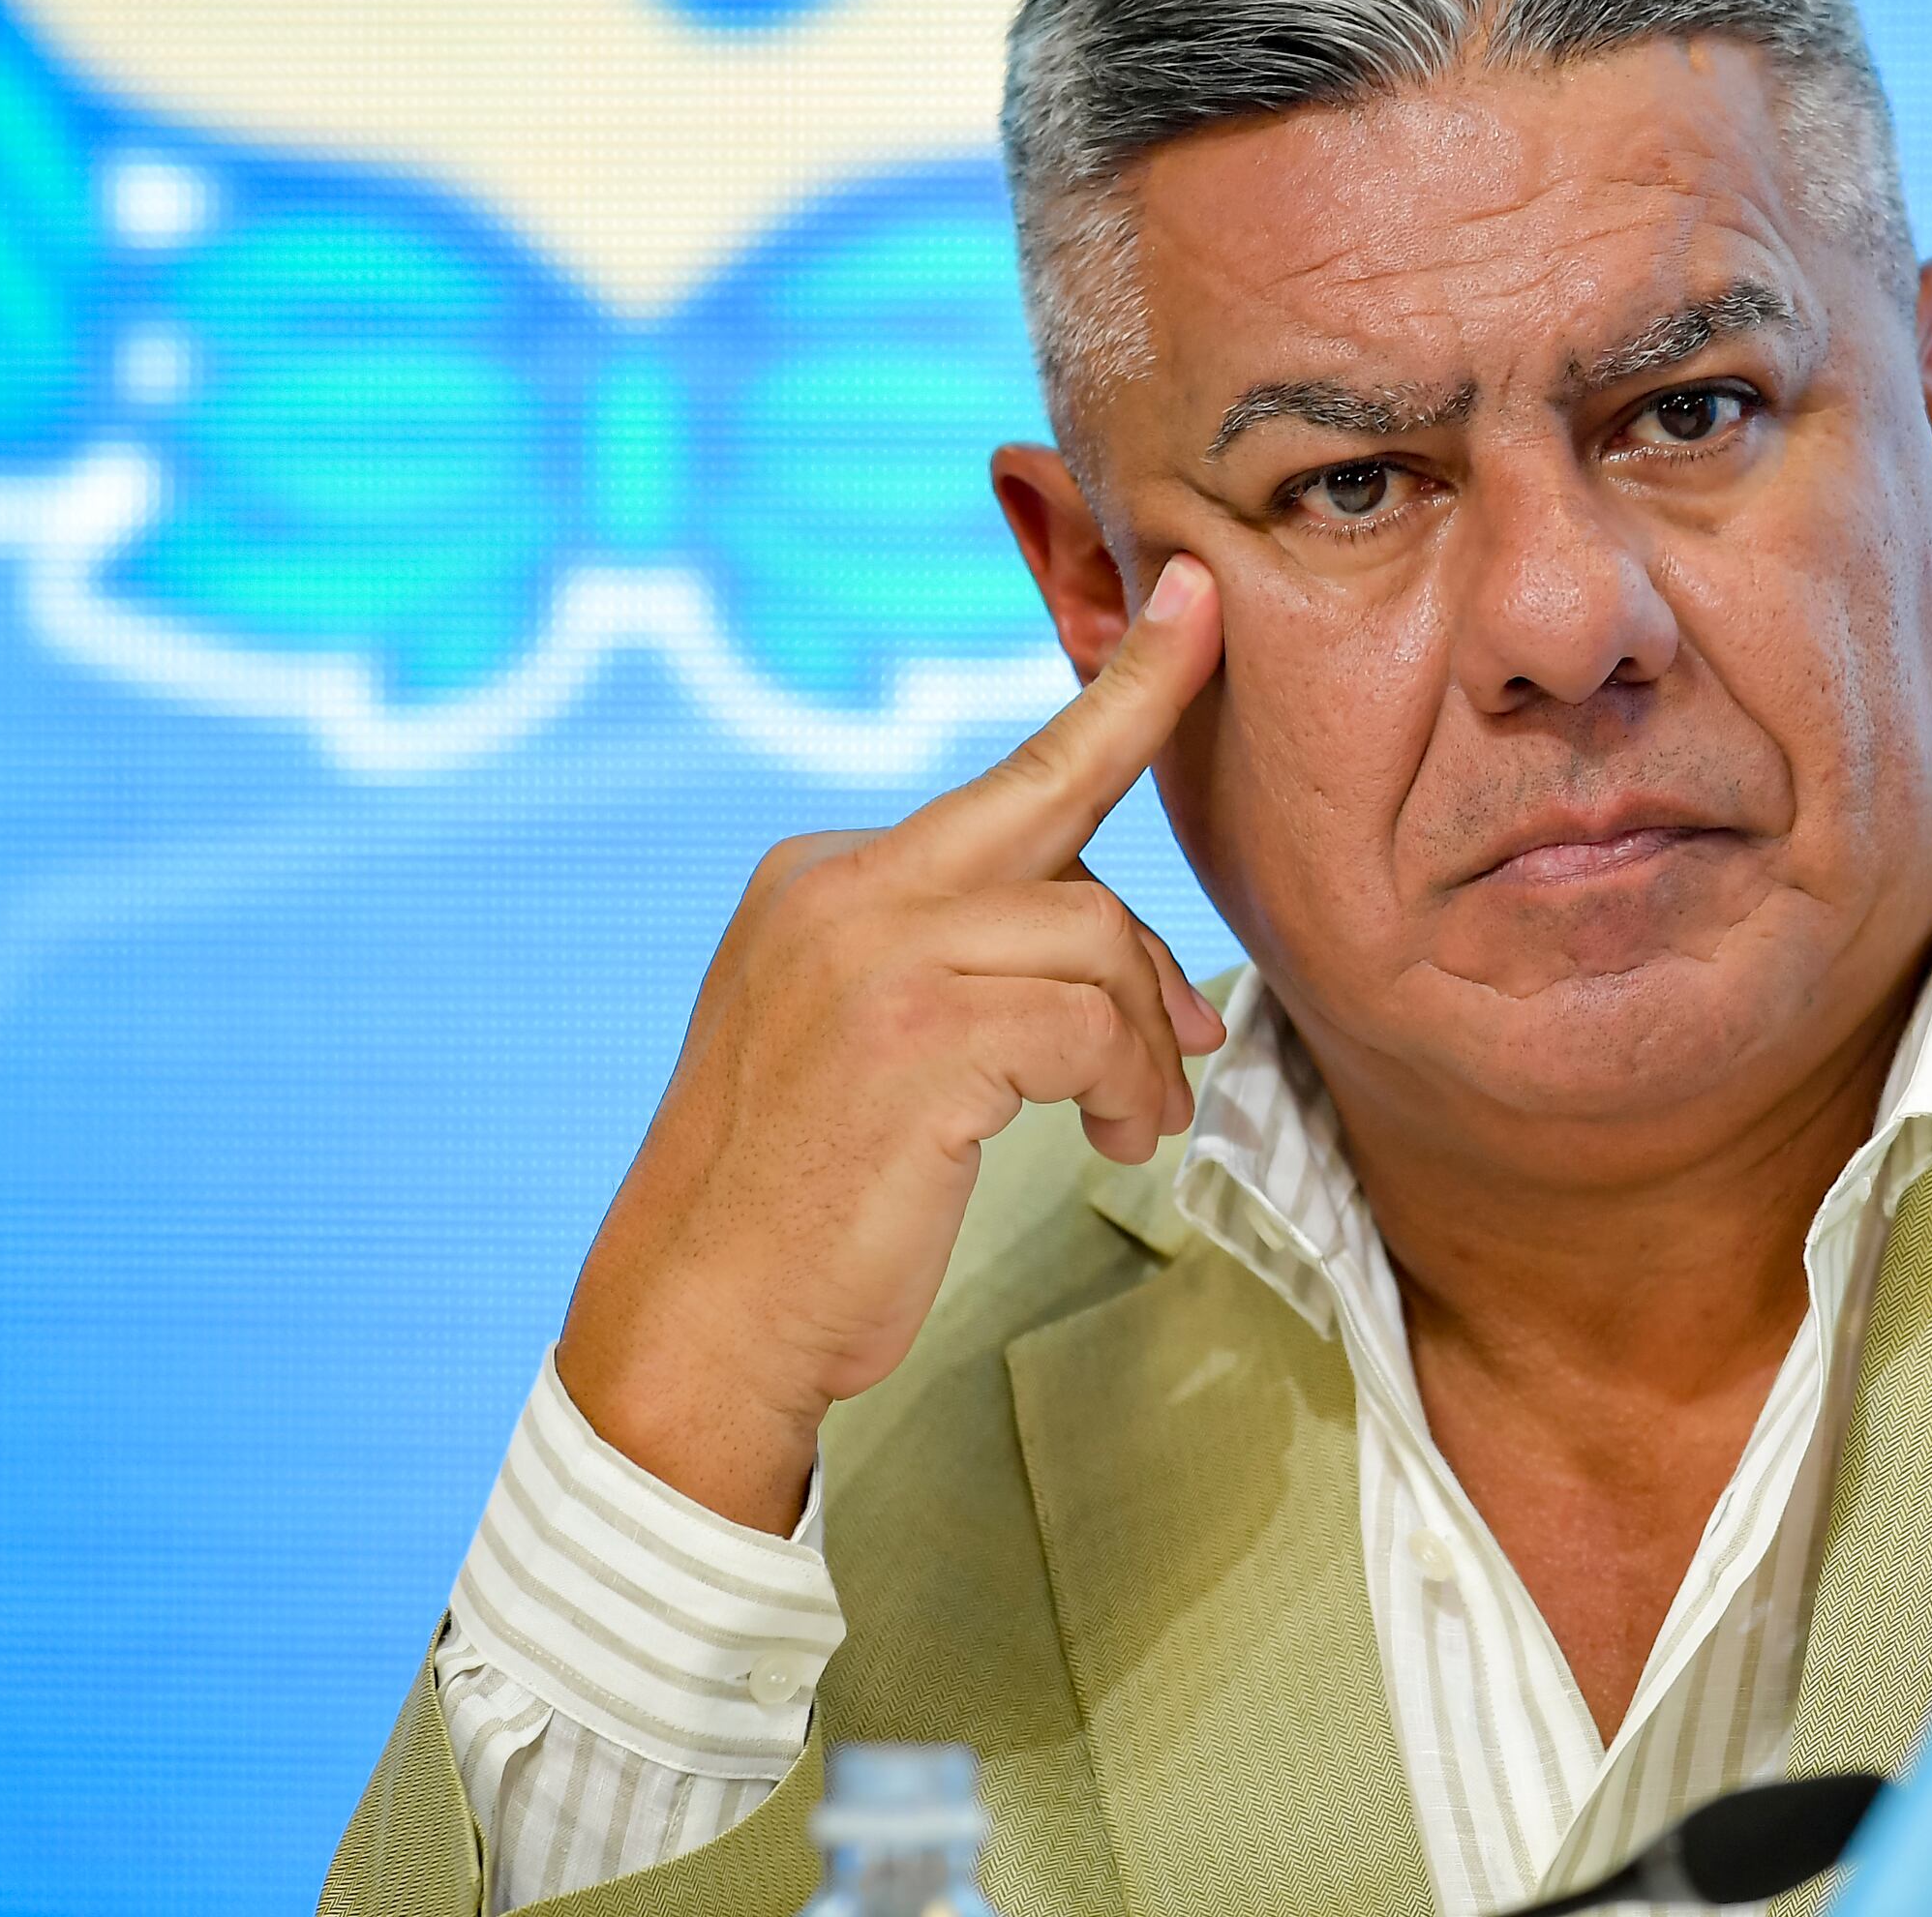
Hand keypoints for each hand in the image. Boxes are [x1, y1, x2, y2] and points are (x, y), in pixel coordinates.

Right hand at [556, 557, 1226, 1529]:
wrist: (702, 1323)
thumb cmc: (804, 1199)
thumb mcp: (865, 1038)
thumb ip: (968, 959)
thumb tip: (1131, 959)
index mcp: (819, 876)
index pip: (1003, 777)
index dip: (1120, 691)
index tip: (1195, 607)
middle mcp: (837, 887)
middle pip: (1055, 801)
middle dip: (1157, 759)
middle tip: (1230, 887)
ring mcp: (871, 953)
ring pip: (1093, 935)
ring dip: (1144, 1039)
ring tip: (1138, 1119)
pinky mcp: (919, 1036)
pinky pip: (1092, 1023)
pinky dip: (1127, 1085)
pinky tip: (1117, 1142)